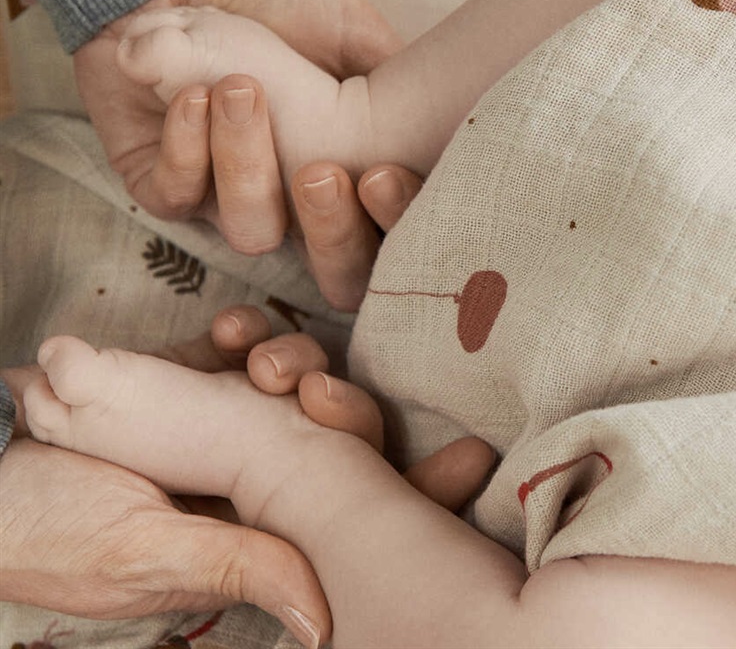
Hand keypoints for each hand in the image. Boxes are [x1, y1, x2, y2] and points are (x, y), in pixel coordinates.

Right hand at [0, 311, 490, 647]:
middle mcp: (261, 480)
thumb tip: (327, 624)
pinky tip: (225, 329)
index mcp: (265, 532)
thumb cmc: (50, 529)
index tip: (472, 458)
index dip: (419, 488)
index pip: (363, 512)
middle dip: (347, 407)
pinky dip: (242, 334)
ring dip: (293, 362)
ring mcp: (231, 428)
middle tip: (318, 390)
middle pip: (343, 438)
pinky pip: (241, 349)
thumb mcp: (144, 554)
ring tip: (260, 362)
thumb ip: (238, 567)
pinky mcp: (197, 384)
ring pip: (299, 384)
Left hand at [73, 0, 402, 251]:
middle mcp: (296, 203)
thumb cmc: (283, 1)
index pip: (384, 236)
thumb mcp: (358, 36)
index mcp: (350, 176)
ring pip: (250, 232)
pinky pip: (175, 195)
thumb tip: (450, 133)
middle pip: (331, 271)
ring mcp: (228, 200)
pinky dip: (187, 145)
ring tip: (241, 89)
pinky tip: (193, 93)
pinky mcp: (159, 183)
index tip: (383, 176)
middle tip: (321, 172)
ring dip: (248, 164)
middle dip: (330, 229)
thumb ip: (401, 86)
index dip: (389, 226)